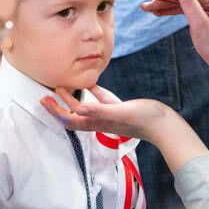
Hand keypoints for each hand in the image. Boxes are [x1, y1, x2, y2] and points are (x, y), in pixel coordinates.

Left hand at [42, 87, 208, 172]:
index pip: (70, 119)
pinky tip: (90, 83)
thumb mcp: (120, 111)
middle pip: (73, 115)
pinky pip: (100, 100)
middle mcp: (99, 120)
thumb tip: (79, 108)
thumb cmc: (143, 119)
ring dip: (72, 98)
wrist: (163, 125)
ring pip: (85, 107)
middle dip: (58, 106)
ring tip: (62, 87)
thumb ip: (99, 110)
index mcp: (97, 122)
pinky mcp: (118, 108)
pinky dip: (92, 92)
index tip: (45, 100)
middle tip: (47, 94)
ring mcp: (108, 114)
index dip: (55, 111)